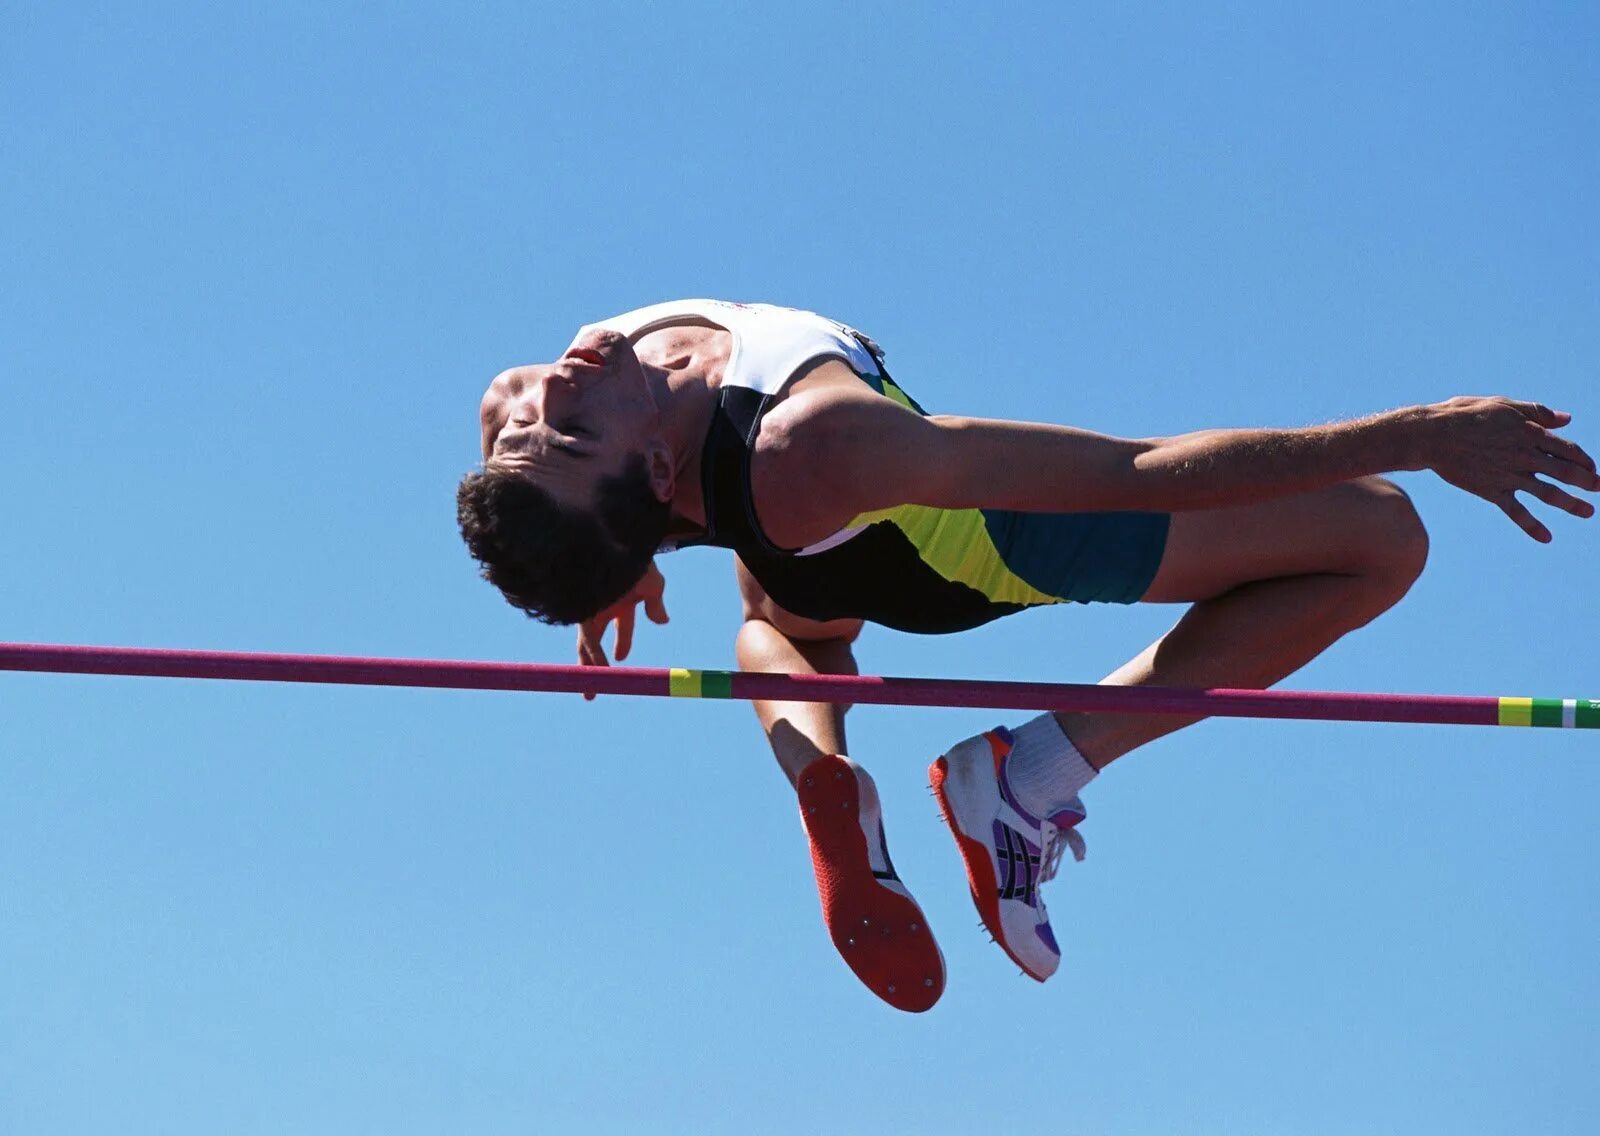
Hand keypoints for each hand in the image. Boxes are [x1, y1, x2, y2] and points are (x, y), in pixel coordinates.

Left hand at [575, 561, 668, 698]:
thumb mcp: (652, 583)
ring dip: (590, 670)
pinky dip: (593, 658)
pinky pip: (587, 640)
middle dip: (594, 666)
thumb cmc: (634, 557)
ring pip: (587, 646)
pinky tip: (596, 673)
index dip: (623, 642)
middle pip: (594, 642)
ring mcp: (589, 607)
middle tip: (592, 689)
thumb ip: (655, 603)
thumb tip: (662, 621)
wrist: (613, 538)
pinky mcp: (581, 609)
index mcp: (620, 598)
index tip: (621, 658)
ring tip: (590, 694)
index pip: (622, 626)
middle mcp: (601, 605)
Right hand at [1423, 396, 1598, 541]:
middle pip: (1565, 472)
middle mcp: (1524, 456)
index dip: (1584, 459)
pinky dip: (1532, 525)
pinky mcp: (1492, 491)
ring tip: (1588, 512)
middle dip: (1587, 481)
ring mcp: (1509, 476)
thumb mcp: (1503, 405)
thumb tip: (1566, 420)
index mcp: (1529, 433)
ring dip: (1571, 504)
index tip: (1592, 467)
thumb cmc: (1464, 415)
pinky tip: (1547, 537)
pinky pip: (1516, 512)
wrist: (1432, 436)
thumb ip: (1537, 413)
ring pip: (1548, 493)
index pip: (1568, 449)